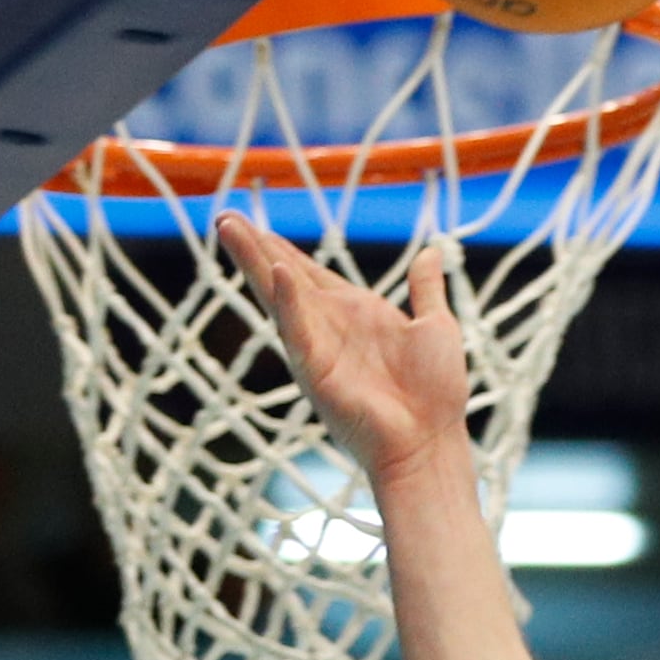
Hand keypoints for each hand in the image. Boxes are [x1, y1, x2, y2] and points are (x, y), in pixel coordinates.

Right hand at [211, 215, 472, 504]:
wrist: (432, 444)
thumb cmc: (435, 396)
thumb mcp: (434, 327)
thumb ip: (425, 290)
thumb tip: (431, 253)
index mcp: (354, 313)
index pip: (309, 272)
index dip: (281, 247)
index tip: (254, 222)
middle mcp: (329, 326)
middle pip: (283, 276)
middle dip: (254, 246)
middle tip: (225, 216)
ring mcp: (318, 348)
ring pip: (279, 294)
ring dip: (255, 260)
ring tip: (229, 228)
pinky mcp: (317, 371)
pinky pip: (299, 329)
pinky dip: (289, 301)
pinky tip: (276, 272)